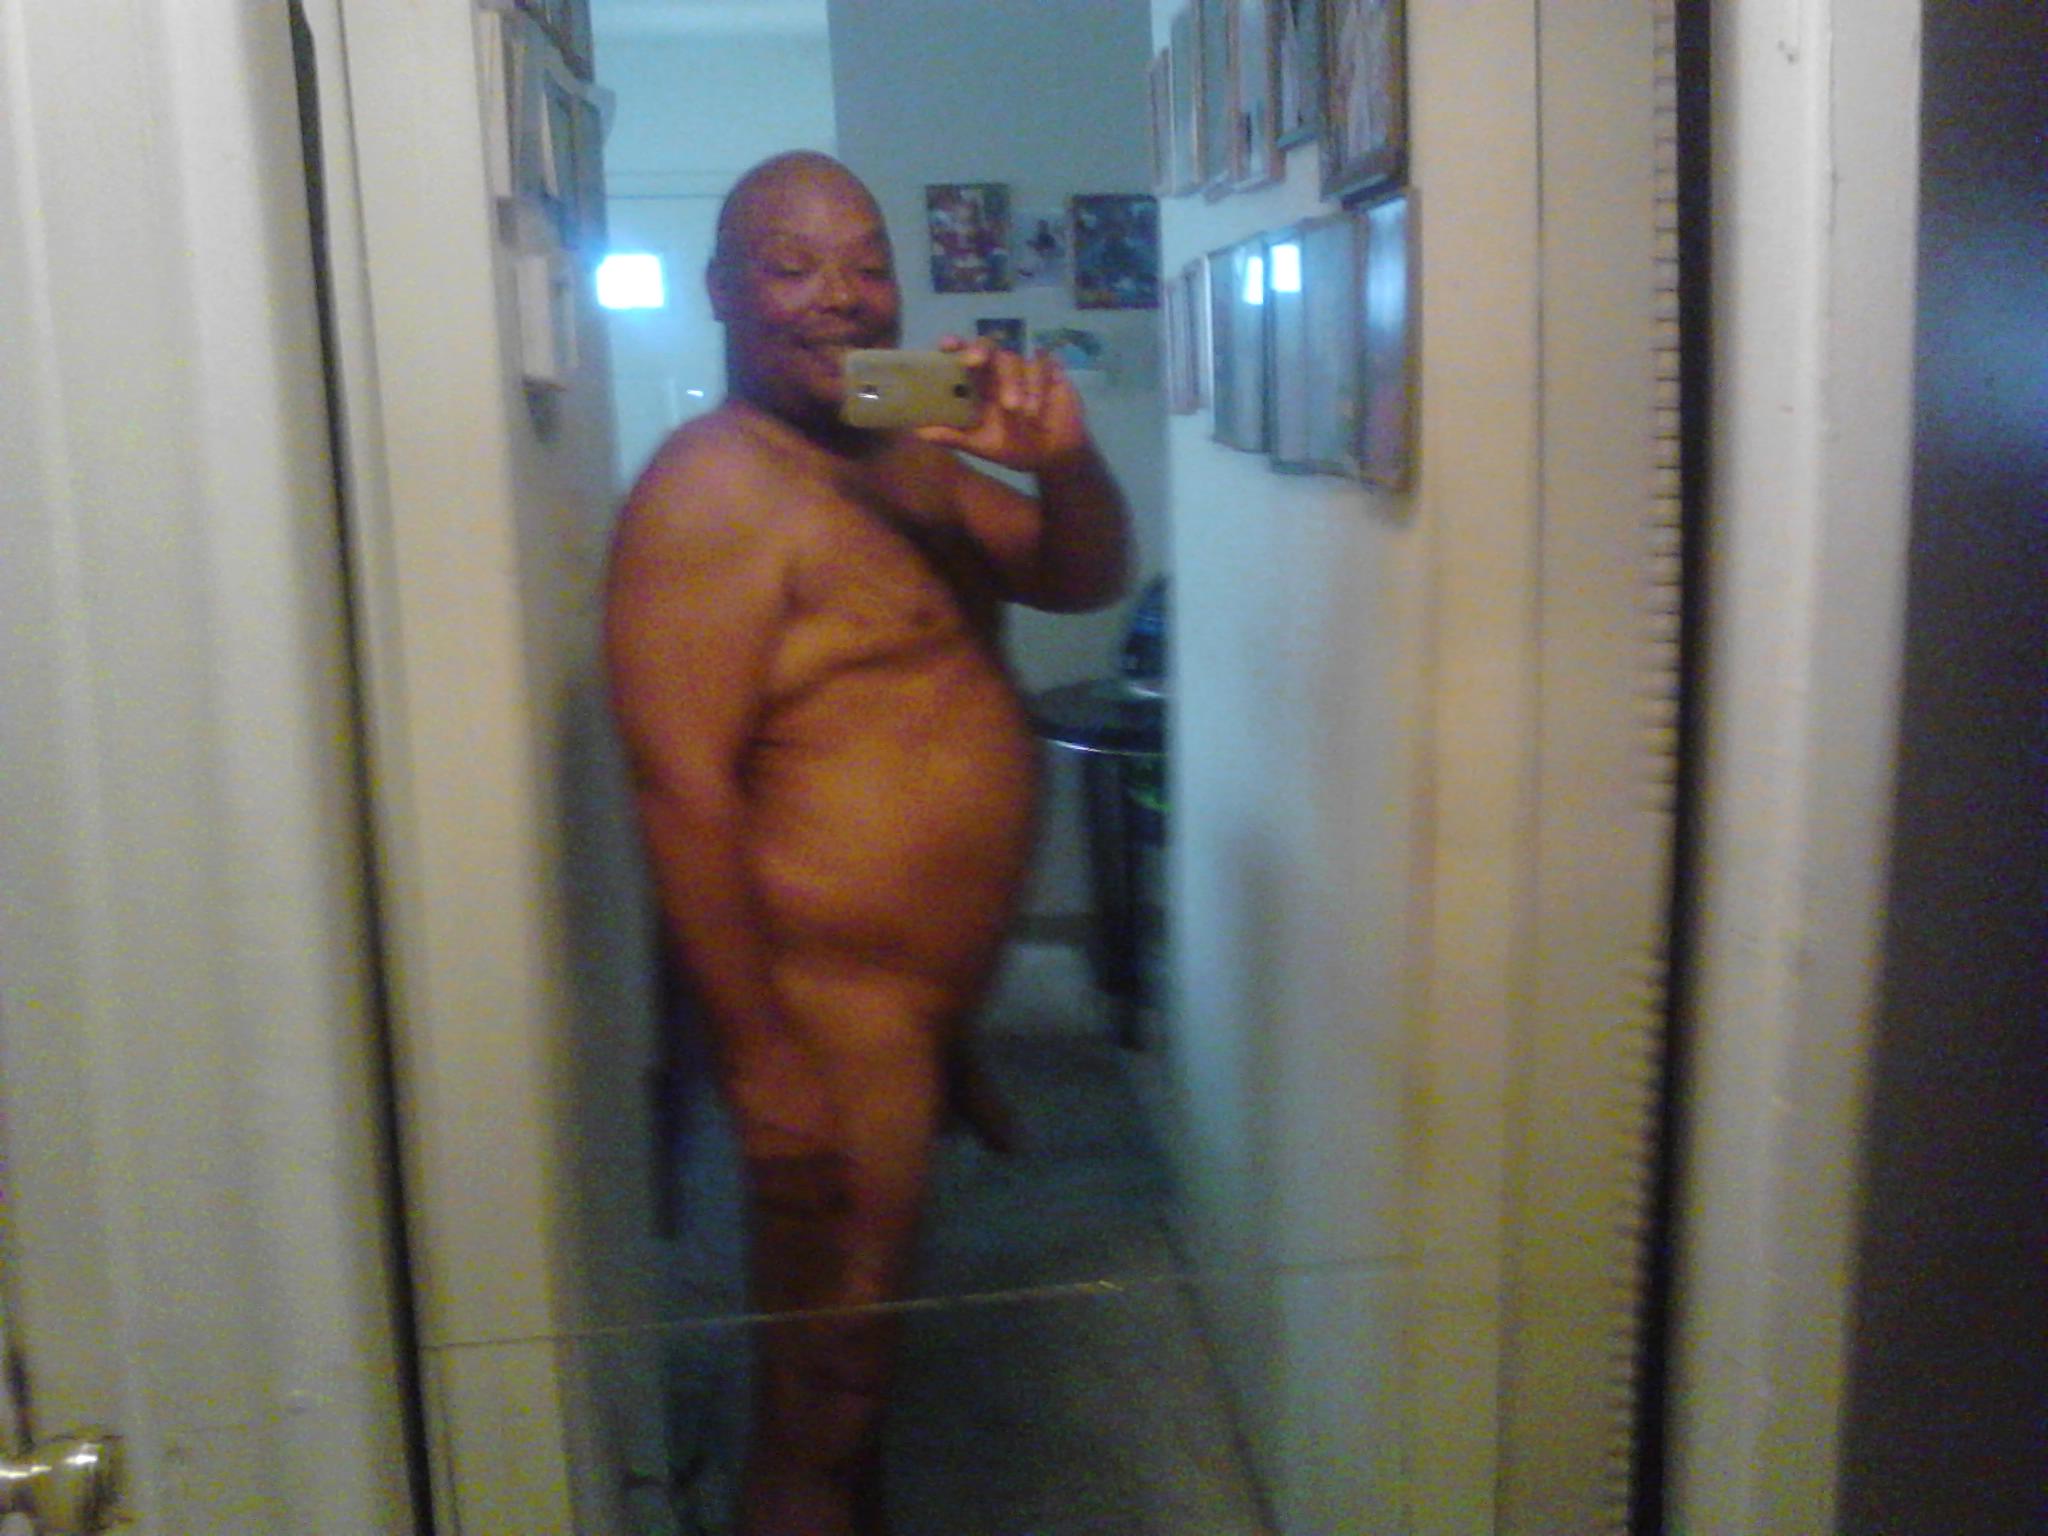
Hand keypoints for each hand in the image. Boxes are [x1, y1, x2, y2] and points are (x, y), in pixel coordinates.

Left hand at [915, 335, 1092, 474]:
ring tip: (1018, 412)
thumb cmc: (1016, 447)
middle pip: (988, 347)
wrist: (1054, 458)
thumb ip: (953, 437)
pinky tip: (1038, 408)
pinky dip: (1037, 385)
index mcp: (981, 384)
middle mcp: (1000, 372)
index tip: (945, 345)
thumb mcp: (981, 445)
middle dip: (979, 349)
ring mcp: (1026, 369)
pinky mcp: (1051, 371)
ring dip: (1014, 385)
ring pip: (1015, 360)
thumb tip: (918, 433)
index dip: (954, 345)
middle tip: (974, 361)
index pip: (964, 356)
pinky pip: (1042, 364)